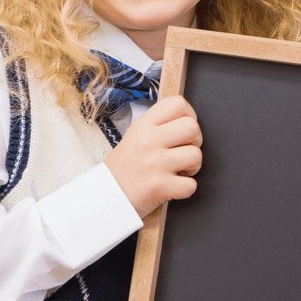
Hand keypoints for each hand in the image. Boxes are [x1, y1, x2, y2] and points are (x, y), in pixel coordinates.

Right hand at [104, 95, 202, 218]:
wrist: (104, 197)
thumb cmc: (123, 169)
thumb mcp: (133, 137)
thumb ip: (157, 126)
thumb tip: (184, 118)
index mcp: (143, 126)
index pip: (177, 104)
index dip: (190, 115)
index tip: (185, 128)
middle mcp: (149, 141)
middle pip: (192, 127)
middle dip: (195, 141)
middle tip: (184, 151)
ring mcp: (155, 163)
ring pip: (196, 155)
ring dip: (193, 166)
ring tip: (178, 170)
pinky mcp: (160, 186)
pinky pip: (191, 185)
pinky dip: (186, 188)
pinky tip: (174, 186)